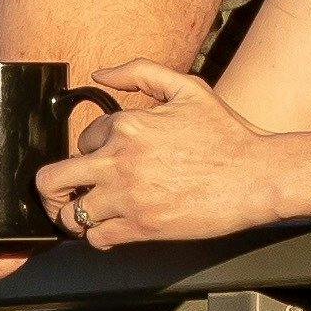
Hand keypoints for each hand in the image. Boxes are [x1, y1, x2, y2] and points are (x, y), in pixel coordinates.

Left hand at [44, 60, 301, 245]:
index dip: (91, 149)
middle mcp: (119, 160)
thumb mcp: (187, 88)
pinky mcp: (142, 227)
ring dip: (74, 215)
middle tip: (63, 193)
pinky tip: (111, 228)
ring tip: (87, 214)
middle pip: (52, 180)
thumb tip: (99, 74)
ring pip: (70, 215)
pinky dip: (98, 236)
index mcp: (127, 125)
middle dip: (53, 188)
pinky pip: (96, 238)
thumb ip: (140, 73)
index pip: (81, 139)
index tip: (103, 159)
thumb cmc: (228, 134)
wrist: (259, 175)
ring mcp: (128, 197)